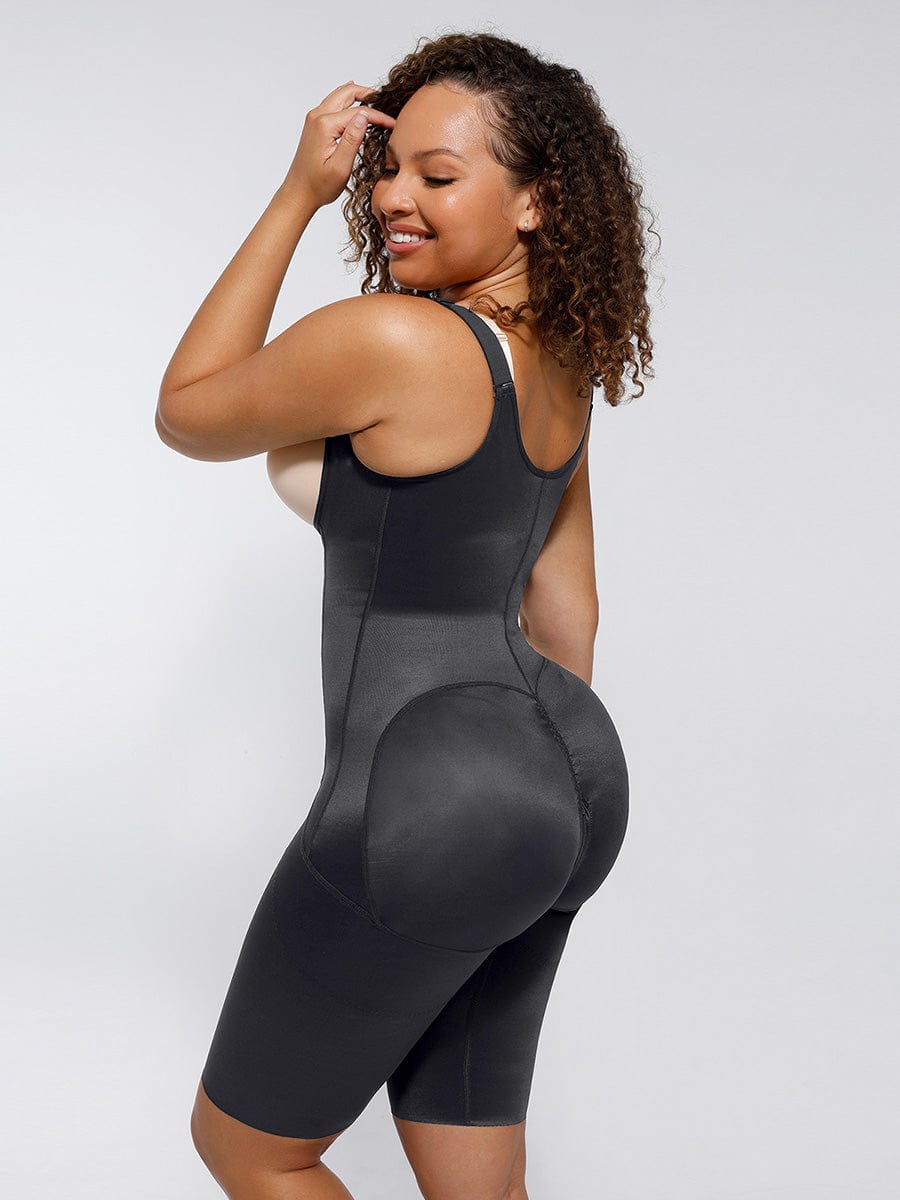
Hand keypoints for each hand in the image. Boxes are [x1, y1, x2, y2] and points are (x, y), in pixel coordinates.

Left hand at [281, 80, 394, 209]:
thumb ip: (352, 140)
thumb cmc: (318, 186)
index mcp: (325, 125)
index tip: (394, 124)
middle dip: (368, 94)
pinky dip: (348, 101)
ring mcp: (314, 118)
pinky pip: (333, 104)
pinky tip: (356, 102)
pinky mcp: (314, 124)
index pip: (359, 112)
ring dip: (358, 95)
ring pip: (339, 95)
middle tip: (386, 101)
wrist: (298, 192)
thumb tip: (363, 117)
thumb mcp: (340, 168)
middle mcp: (317, 116)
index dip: (379, 116)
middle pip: (347, 92)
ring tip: (376, 101)